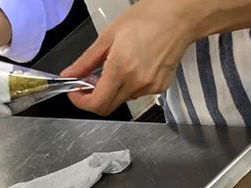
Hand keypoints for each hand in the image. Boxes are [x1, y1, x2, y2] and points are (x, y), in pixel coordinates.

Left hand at [61, 0, 197, 115]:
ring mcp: (150, 87)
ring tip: (116, 67)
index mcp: (121, 68)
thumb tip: (70, 74)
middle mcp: (136, 82)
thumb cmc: (148, 18)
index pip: (96, 103)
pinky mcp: (160, 87)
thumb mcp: (109, 35)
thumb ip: (87, 60)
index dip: (81, 102)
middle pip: (108, 107)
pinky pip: (137, 94)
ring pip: (122, 99)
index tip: (75, 93)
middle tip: (88, 82)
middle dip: (94, 98)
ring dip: (113, 90)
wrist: (180, 17)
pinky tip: (134, 67)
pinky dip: (129, 86)